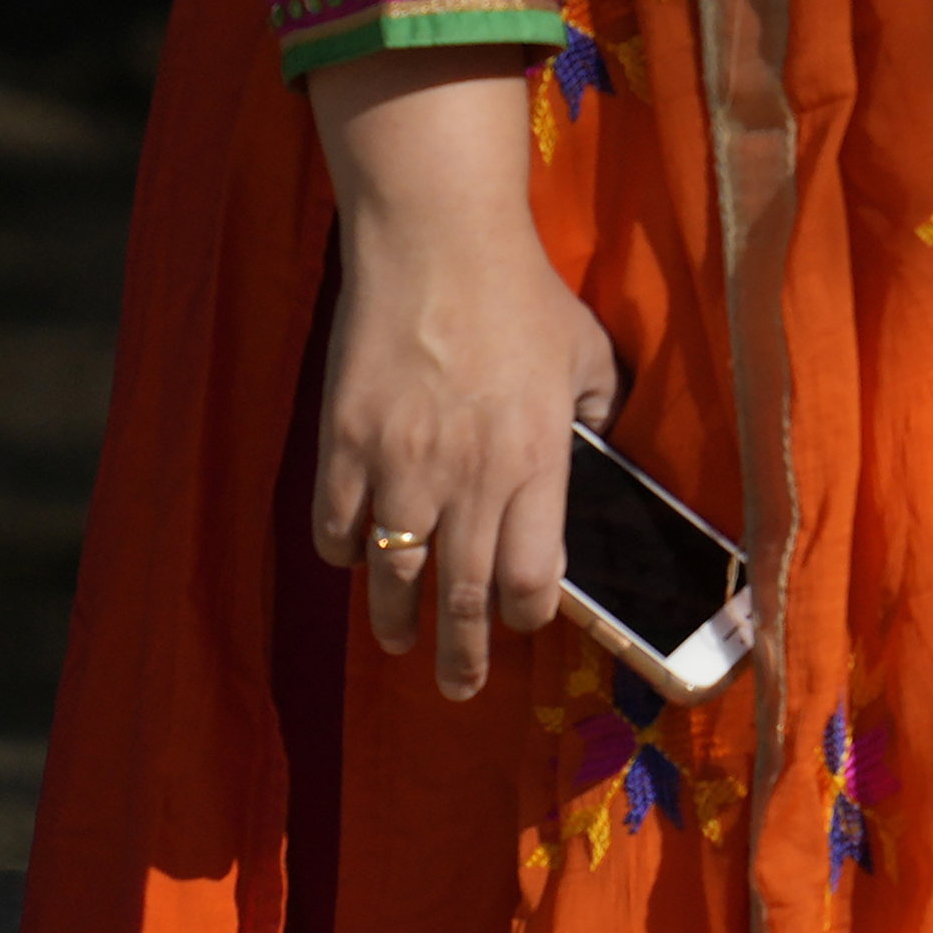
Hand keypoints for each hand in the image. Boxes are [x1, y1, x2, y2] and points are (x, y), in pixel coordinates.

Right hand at [305, 48, 622, 702]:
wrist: (437, 244)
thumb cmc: (523, 294)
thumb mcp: (589, 353)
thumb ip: (595, 411)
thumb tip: (596, 450)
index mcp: (538, 462)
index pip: (533, 577)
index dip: (528, 613)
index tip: (524, 620)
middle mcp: (470, 478)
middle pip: (461, 596)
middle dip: (462, 655)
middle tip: (459, 688)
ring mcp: (401, 465)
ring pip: (394, 575)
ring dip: (395, 620)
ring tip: (399, 644)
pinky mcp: (344, 443)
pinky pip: (337, 525)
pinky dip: (345, 550)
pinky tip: (356, 558)